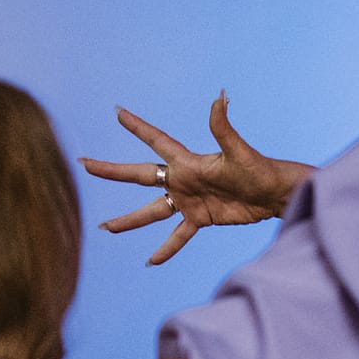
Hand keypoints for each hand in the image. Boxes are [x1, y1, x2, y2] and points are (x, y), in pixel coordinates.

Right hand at [79, 95, 312, 265]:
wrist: (274, 195)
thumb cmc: (259, 169)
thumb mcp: (238, 151)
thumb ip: (223, 127)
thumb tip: (220, 97)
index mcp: (187, 161)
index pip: (155, 141)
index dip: (136, 126)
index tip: (117, 112)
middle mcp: (183, 179)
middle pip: (139, 176)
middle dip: (111, 171)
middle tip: (84, 164)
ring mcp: (189, 201)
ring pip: (151, 212)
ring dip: (129, 220)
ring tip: (105, 228)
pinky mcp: (201, 220)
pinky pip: (178, 236)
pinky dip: (166, 249)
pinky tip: (150, 260)